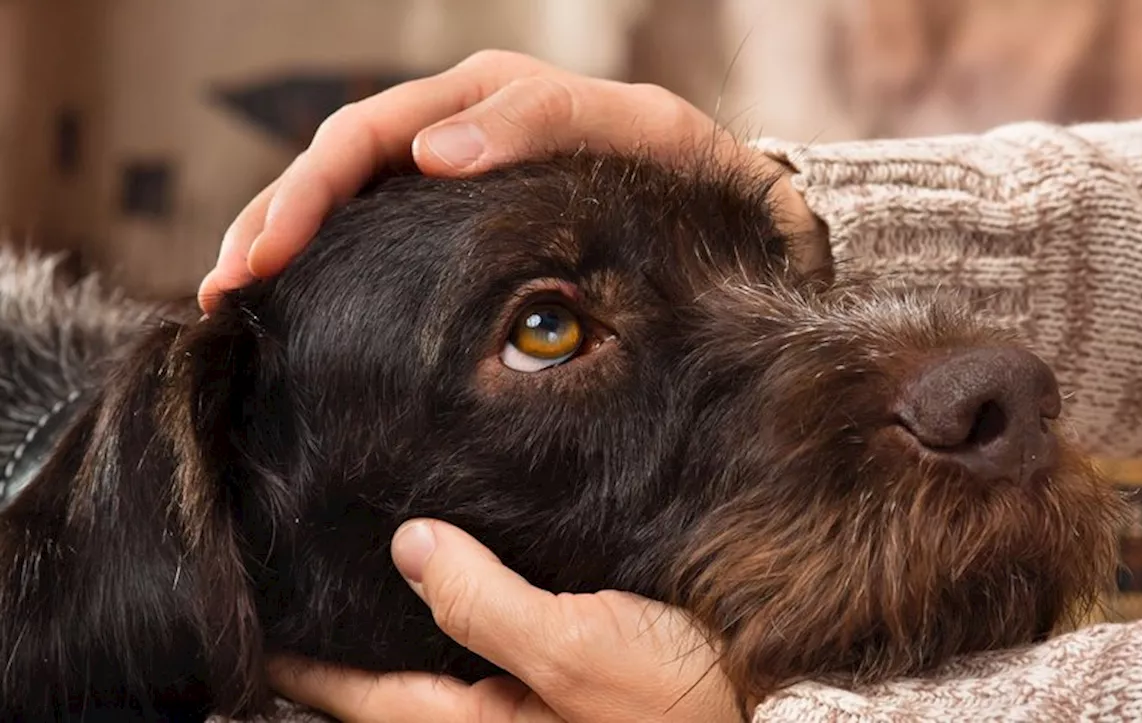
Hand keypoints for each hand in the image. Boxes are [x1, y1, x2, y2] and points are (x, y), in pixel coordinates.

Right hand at [200, 50, 826, 311]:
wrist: (730, 209)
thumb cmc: (687, 172)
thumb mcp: (638, 130)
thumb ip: (543, 122)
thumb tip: (433, 152)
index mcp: (488, 99)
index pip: (370, 134)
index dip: (311, 191)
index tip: (269, 256)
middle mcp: (458, 127)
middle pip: (336, 163)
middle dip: (274, 220)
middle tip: (226, 289)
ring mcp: (455, 173)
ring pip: (346, 197)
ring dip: (281, 240)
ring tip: (230, 301)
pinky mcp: (461, 223)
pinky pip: (380, 231)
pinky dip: (327, 262)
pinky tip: (294, 301)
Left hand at [268, 520, 741, 721]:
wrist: (772, 702)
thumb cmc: (682, 703)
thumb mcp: (579, 652)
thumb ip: (485, 605)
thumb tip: (409, 546)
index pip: (355, 691)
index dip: (296, 652)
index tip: (247, 596)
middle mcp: (490, 718)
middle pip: (388, 674)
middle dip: (341, 625)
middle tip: (293, 560)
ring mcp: (525, 699)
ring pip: (437, 653)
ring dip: (400, 609)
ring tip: (358, 549)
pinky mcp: (563, 674)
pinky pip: (490, 638)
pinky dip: (462, 600)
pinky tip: (457, 556)